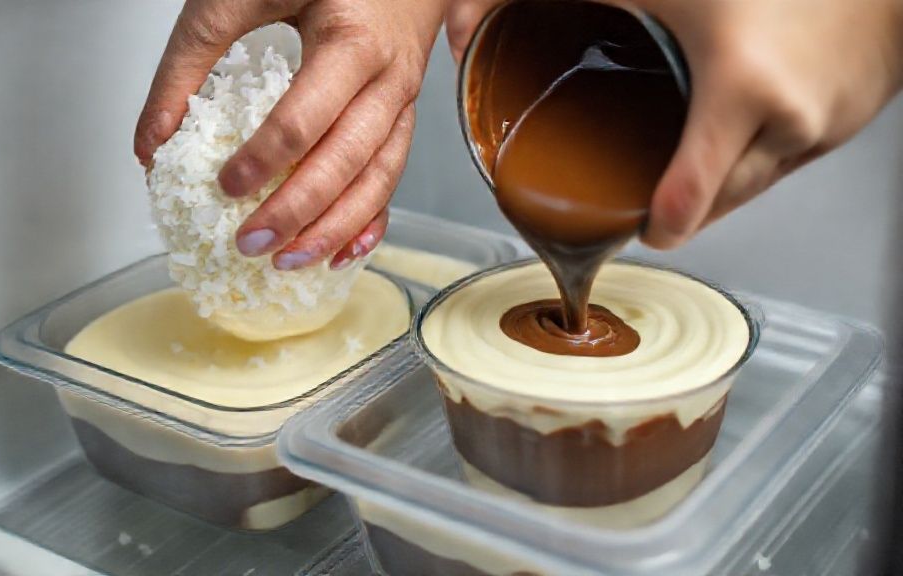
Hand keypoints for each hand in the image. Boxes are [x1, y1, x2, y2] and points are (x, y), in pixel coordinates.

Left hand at [135, 0, 445, 269]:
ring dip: (336, 228)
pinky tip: (345, 251)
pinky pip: (395, 174)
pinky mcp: (405, 114)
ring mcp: (403, 99)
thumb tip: (153, 142)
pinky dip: (373, 218)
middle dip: (298, 212)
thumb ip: (191, 59)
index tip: (225, 186)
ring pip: (380, 177)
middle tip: (250, 244)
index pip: (306, 118)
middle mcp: (388, 77)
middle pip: (347, 160)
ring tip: (291, 262)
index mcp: (350, 41)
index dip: (264, 160)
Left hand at [446, 0, 902, 248]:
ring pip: (762, 182)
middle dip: (683, 200)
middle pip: (722, 199)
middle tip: (653, 188)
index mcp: (744, 92)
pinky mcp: (862, 114)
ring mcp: (834, 121)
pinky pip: (802, 156)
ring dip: (724, 176)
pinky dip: (769, 149)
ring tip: (695, 148)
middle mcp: (795, 119)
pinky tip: (748, 120)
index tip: (642, 228)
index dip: (658, 225)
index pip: (689, 200)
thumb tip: (465, 30)